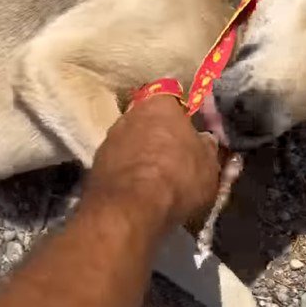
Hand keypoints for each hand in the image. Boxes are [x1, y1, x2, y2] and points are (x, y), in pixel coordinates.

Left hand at [84, 95, 221, 227]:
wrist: (131, 208)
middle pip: (148, 120)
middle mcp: (129, 113)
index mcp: (160, 103)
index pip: (172, 98)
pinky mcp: (95, 163)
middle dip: (159, 135)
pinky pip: (118, 162)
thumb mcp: (209, 165)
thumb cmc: (178, 177)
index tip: (188, 133)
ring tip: (155, 178)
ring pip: (131, 141)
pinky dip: (127, 172)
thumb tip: (205, 141)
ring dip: (141, 154)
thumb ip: (207, 147)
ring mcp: (109, 137)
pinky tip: (137, 190)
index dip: (181, 116)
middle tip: (174, 157)